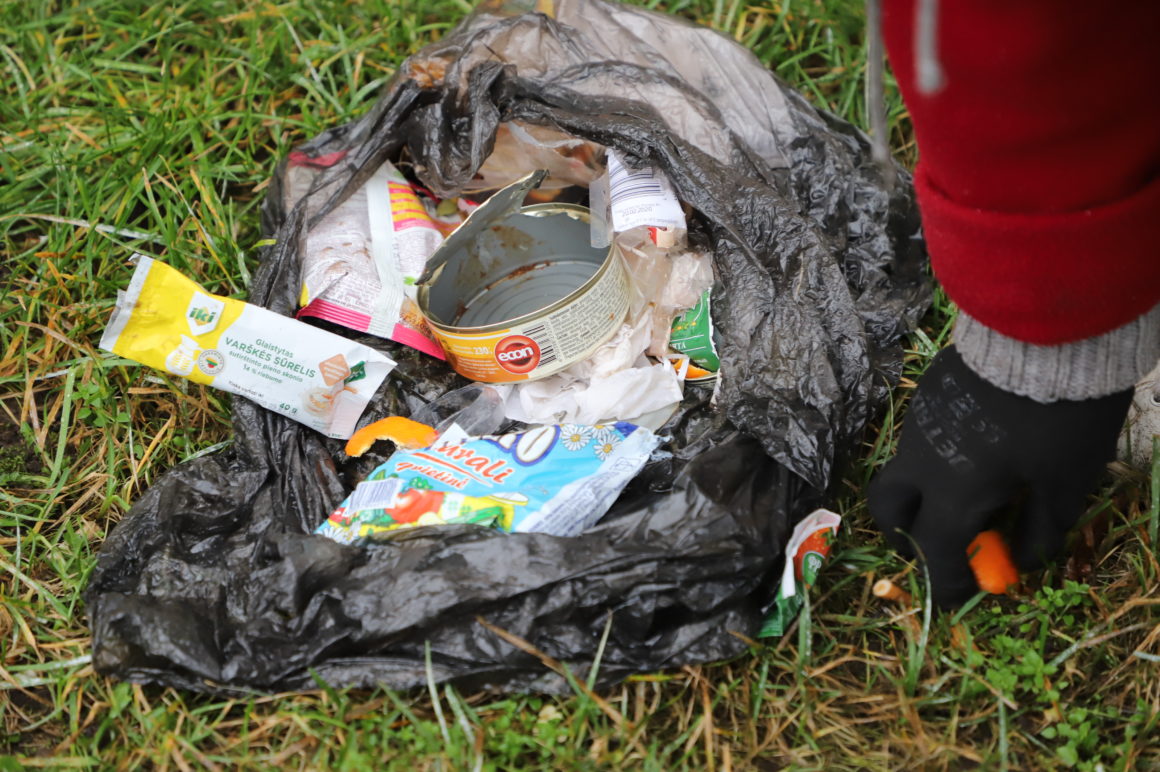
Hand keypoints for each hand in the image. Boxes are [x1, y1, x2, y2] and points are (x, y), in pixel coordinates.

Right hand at [868, 346, 1132, 606]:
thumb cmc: (1061, 417)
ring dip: (925, 494)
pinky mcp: (928, 394)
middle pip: (888, 510)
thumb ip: (1040, 532)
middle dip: (907, 535)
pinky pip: (918, 440)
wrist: (1048, 329)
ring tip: (976, 489)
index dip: (948, 581)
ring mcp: (918, 423)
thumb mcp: (1066, 484)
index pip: (934, 552)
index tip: (964, 594)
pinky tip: (979, 447)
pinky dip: (937, 459)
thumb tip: (1020, 562)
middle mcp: (920, 461)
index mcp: (951, 491)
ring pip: (901, 471)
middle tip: (943, 542)